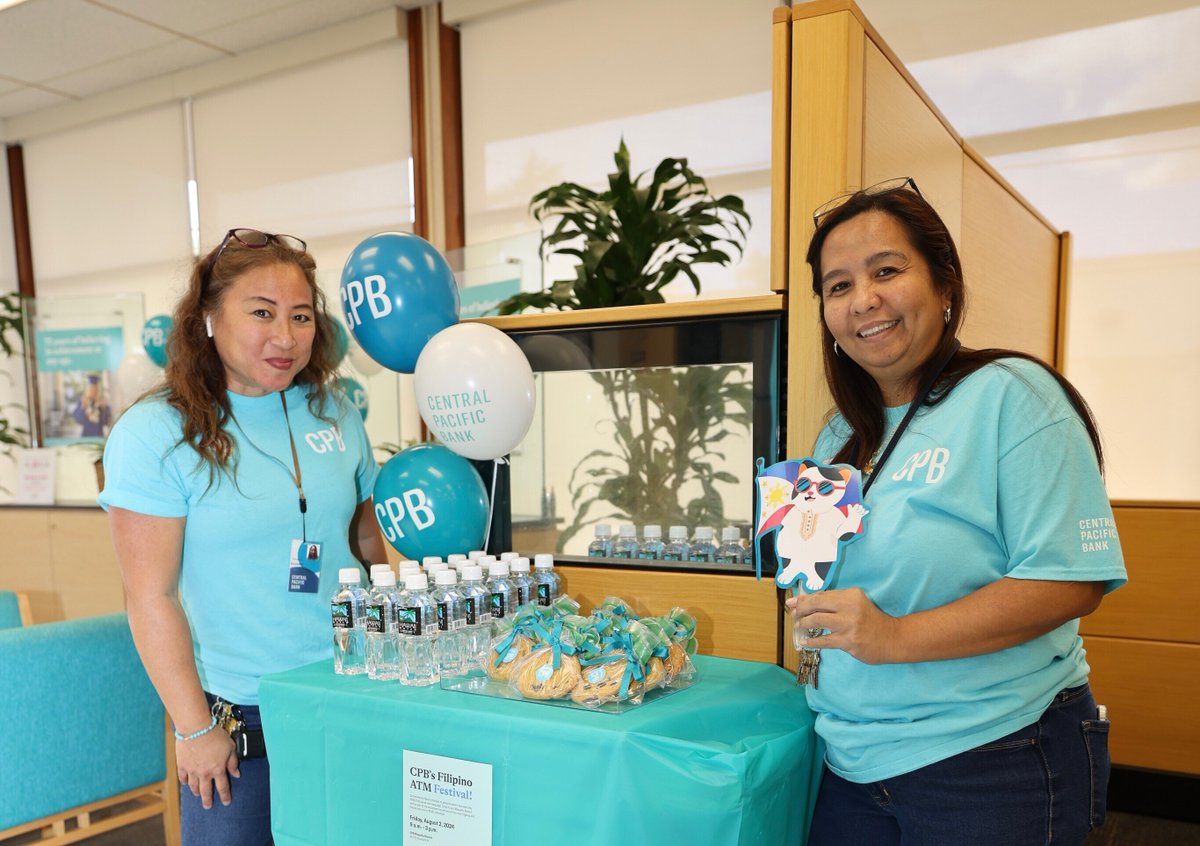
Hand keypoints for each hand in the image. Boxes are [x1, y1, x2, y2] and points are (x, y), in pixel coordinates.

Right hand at [176, 728, 239, 808]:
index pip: (223, 787)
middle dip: (208, 800)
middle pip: (206, 791)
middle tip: (208, 806)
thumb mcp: (230, 748)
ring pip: (193, 786)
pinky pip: (182, 778)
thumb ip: (233, 762)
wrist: (196, 728)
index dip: (225, 796)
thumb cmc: (215, 735)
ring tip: (198, 795)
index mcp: (218, 770)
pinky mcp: (182, 765)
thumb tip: (236, 774)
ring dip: (197, 792)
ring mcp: (192, 770)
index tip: (226, 802)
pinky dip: (185, 782)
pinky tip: (186, 783)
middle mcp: (204, 773)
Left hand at [785, 587, 899, 664]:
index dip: (804, 599)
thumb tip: (808, 601)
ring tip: (798, 626)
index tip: (792, 602)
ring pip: (817, 620)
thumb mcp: (856, 604)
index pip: (821, 594)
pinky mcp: (849, 641)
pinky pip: (824, 641)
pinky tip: (804, 642)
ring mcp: (849, 625)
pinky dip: (811, 641)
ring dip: (803, 624)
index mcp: (851, 594)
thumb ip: (836, 601)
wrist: (893, 638)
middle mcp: (850, 606)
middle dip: (801, 609)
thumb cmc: (871, 621)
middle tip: (794, 614)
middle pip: (816, 604)